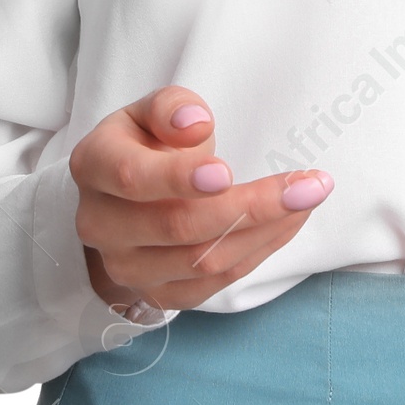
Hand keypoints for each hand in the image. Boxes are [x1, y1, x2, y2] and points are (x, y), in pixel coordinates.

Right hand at [71, 84, 332, 317]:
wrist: (122, 199)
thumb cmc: (145, 142)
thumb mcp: (150, 111)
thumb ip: (170, 108)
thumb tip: (195, 125)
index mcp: (94, 166)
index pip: (132, 177)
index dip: (178, 177)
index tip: (228, 171)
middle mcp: (102, 225)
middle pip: (178, 226)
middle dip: (250, 206)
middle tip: (308, 185)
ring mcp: (128, 268)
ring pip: (203, 261)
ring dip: (266, 230)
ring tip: (310, 197)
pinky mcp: (158, 295)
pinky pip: (216, 284)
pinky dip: (260, 252)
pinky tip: (291, 221)